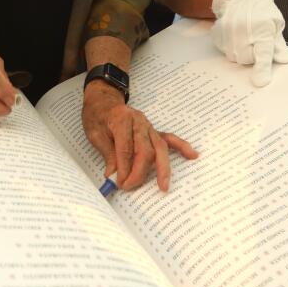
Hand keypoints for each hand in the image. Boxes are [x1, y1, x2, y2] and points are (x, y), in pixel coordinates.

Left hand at [81, 81, 197, 191]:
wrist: (104, 99)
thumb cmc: (97, 116)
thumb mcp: (95, 133)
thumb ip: (107, 153)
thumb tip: (114, 175)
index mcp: (122, 120)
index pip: (126, 149)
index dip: (124, 168)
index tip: (119, 182)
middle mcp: (139, 122)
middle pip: (145, 150)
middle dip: (139, 172)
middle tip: (130, 187)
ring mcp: (149, 126)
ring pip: (160, 148)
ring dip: (162, 168)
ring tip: (164, 186)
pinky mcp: (153, 130)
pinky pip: (169, 139)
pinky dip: (182, 147)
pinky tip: (192, 155)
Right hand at [212, 0, 287, 86]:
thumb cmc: (261, 10)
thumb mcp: (275, 24)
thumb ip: (279, 45)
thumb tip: (286, 60)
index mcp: (263, 30)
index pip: (263, 54)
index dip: (262, 69)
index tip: (261, 82)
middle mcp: (244, 33)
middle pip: (246, 60)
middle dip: (252, 56)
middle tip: (254, 42)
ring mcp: (228, 34)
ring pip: (234, 57)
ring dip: (240, 52)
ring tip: (244, 37)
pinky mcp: (218, 35)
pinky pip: (224, 51)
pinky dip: (230, 47)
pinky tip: (234, 35)